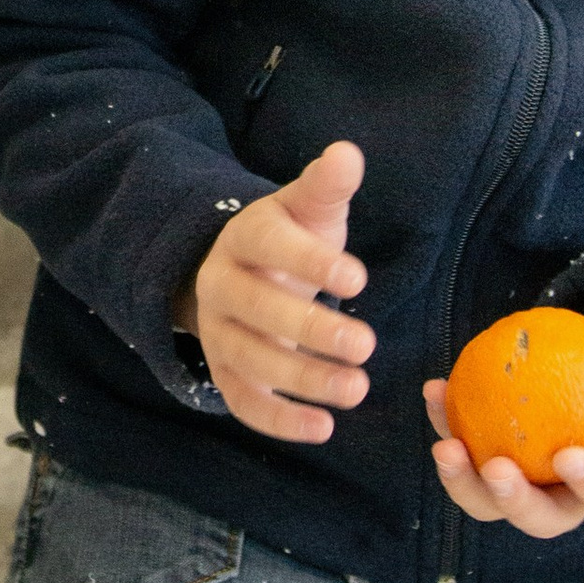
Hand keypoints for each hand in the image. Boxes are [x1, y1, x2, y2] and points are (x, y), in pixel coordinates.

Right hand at [183, 140, 373, 443]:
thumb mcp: (308, 209)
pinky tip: (323, 428)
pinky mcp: (223, 372)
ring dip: (303, 380)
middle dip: (310, 331)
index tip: (359, 279)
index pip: (271, 247)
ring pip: (249, 360)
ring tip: (358, 389)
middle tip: (366, 346)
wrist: (242, 273)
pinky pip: (241, 401)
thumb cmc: (291, 240)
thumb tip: (347, 153)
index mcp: (245, 237)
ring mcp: (218, 332)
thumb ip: (327, 186)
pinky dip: (278, 420)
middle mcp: (222, 284)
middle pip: (257, 311)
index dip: (311, 263)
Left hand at [425, 322, 583, 537]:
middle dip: (513, 503)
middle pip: (541, 518)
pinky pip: (468, 446)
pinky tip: (435, 389)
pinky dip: (447, 421)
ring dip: (463, 480)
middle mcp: (572, 496)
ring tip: (445, 443)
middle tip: (495, 468)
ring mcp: (530, 479)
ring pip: (491, 498)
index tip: (569, 457)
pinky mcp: (496, 452)